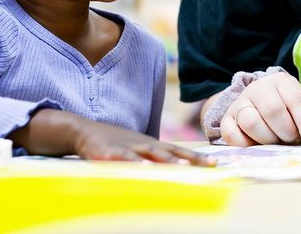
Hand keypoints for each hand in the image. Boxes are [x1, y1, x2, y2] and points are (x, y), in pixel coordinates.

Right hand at [71, 119, 213, 164]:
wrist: (84, 131)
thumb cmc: (114, 142)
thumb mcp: (137, 149)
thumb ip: (153, 158)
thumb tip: (173, 169)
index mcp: (152, 144)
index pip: (179, 150)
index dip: (197, 157)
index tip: (216, 164)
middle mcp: (144, 144)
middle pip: (171, 152)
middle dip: (190, 159)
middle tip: (208, 166)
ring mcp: (129, 147)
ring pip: (152, 154)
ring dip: (168, 161)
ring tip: (183, 167)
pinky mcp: (111, 152)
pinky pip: (125, 158)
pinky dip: (136, 163)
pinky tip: (144, 169)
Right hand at [220, 72, 300, 146]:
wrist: (259, 106)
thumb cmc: (287, 111)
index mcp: (281, 82)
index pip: (295, 100)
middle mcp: (258, 88)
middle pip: (273, 110)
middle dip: (286, 132)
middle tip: (290, 140)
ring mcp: (240, 103)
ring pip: (252, 122)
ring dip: (267, 139)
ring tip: (274, 141)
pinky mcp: (226, 119)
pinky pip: (232, 135)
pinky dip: (246, 145)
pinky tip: (257, 145)